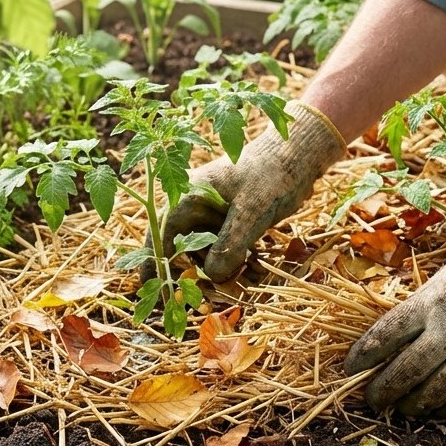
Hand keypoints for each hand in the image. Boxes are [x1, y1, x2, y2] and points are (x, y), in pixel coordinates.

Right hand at [144, 101, 345, 282]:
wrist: (297, 157)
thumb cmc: (271, 176)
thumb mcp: (250, 212)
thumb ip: (229, 245)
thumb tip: (211, 277)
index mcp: (188, 197)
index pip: (161, 235)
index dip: (153, 263)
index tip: (149, 288)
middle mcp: (194, 207)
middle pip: (185, 250)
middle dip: (202, 271)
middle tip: (225, 287)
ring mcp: (211, 215)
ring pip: (207, 253)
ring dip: (224, 268)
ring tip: (251, 270)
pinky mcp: (228, 221)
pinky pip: (224, 249)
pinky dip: (236, 260)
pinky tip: (255, 264)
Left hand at [344, 208, 445, 417]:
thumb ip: (422, 309)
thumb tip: (396, 337)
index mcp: (431, 303)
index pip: (384, 335)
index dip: (363, 355)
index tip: (350, 368)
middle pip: (404, 371)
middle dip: (382, 390)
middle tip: (372, 399)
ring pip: (432, 394)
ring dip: (412, 405)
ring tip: (403, 408)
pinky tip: (437, 410)